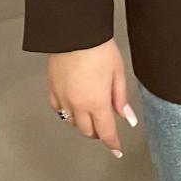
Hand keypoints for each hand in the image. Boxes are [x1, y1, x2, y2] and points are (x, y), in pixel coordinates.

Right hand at [47, 38, 138, 157]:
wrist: (75, 31)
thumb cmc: (97, 47)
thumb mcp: (117, 72)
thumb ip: (121, 98)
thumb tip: (128, 117)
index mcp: (97, 102)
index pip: (106, 131)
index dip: (113, 143)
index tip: (117, 149)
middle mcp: (78, 104)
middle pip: (88, 131)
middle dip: (98, 132)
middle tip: (105, 128)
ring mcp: (63, 98)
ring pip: (72, 122)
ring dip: (83, 123)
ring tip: (91, 116)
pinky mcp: (53, 88)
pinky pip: (58, 109)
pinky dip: (66, 112)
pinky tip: (72, 106)